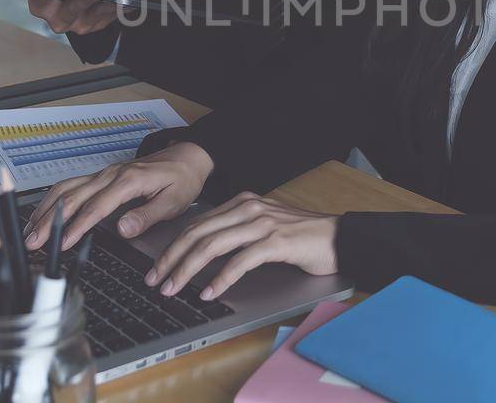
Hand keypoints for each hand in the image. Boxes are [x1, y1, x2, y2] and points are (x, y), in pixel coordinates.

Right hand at [0, 0, 118, 34]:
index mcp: (41, 5)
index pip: (38, 0)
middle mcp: (59, 20)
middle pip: (66, 15)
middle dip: (76, 4)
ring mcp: (80, 24)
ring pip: (90, 19)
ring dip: (101, 9)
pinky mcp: (100, 24)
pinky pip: (109, 19)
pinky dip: (116, 10)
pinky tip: (123, 1)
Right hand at [22, 141, 213, 250]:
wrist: (187, 157)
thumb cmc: (182, 179)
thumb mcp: (173, 201)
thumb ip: (146, 216)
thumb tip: (122, 229)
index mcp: (128, 181)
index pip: (96, 207)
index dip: (76, 226)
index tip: (61, 243)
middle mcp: (111, 174)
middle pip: (72, 197)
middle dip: (49, 221)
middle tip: (32, 242)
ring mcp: (104, 174)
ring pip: (66, 188)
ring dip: (46, 209)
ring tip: (30, 230)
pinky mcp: (102, 176)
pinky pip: (71, 185)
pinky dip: (53, 199)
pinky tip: (43, 212)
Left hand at [145, 191, 338, 300]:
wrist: (339, 237)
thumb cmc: (302, 237)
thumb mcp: (263, 228)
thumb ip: (236, 233)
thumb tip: (203, 253)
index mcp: (242, 203)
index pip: (197, 223)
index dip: (173, 247)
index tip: (158, 267)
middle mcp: (248, 208)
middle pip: (198, 233)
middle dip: (171, 259)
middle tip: (156, 280)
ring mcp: (262, 223)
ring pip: (212, 245)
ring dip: (188, 269)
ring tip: (174, 288)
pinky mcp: (276, 242)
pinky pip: (240, 261)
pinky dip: (221, 279)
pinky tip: (209, 292)